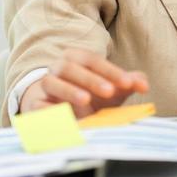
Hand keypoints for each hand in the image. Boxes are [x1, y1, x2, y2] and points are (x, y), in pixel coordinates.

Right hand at [19, 48, 149, 117]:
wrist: (53, 108)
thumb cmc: (87, 94)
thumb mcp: (108, 88)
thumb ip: (126, 83)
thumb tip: (144, 83)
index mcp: (76, 58)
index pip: (93, 60)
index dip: (112, 71)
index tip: (129, 84)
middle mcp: (58, 68)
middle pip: (72, 68)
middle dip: (92, 79)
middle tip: (110, 91)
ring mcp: (44, 86)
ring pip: (53, 82)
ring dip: (70, 91)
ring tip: (86, 101)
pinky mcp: (33, 105)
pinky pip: (38, 106)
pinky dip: (49, 110)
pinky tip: (63, 118)